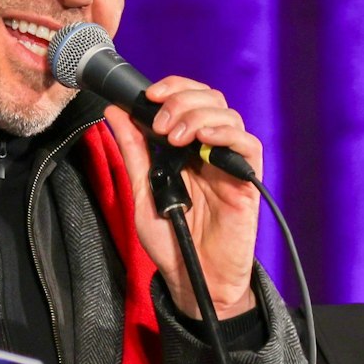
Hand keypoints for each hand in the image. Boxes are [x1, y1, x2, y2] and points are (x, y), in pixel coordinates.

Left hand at [101, 76, 262, 320]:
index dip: (173, 88)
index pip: (189, 99)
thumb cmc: (170, 237)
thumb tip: (115, 110)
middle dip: (181, 101)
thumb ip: (133, 150)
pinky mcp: (247, 180)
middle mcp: (210, 149)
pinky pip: (248, 145)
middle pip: (210, 99)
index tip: (149, 95)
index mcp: (185, 146)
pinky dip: (226, 134)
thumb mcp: (141, 188)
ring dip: (198, 116)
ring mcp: (230, 162)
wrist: (192, 275)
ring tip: (175, 137)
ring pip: (228, 115)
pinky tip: (204, 140)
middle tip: (160, 125)